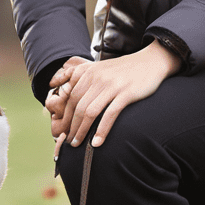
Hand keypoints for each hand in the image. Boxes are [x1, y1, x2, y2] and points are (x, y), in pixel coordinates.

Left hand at [45, 43, 181, 157]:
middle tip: (69, 141)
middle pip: (78, 106)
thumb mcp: (98, 67)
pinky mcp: (126, 93)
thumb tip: (54, 84)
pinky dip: (101, 130)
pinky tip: (97, 142)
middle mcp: (97, 77)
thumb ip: (78, 74)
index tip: (63, 129)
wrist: (150, 62)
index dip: (65, 116)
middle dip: (71, 126)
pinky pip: (110, 114)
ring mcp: (112, 85)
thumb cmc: (122, 69)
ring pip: (90, 112)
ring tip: (78, 143)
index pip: (70, 97)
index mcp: (88, 72)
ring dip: (82, 131)